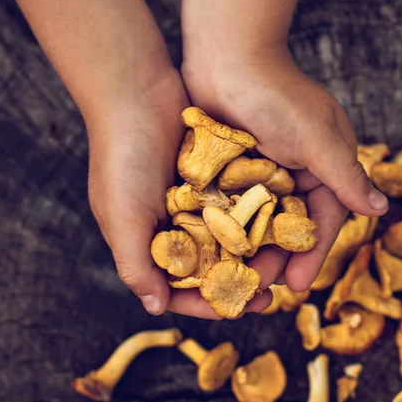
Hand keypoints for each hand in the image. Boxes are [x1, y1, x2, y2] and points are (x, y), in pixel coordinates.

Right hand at [86, 60, 270, 318]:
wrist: (137, 92)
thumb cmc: (121, 157)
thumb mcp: (122, 216)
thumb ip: (136, 264)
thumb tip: (155, 308)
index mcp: (145, 240)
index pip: (177, 284)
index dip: (205, 302)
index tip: (236, 309)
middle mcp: (169, 224)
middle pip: (209, 266)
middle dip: (236, 281)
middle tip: (268, 293)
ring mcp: (191, 200)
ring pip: (227, 238)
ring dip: (251, 253)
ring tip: (280, 263)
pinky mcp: (210, 177)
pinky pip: (236, 205)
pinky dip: (253, 218)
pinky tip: (279, 227)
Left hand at [182, 47, 388, 292]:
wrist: (225, 55)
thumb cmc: (275, 94)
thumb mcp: (316, 138)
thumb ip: (346, 176)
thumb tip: (380, 209)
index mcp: (324, 162)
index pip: (324, 216)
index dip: (312, 253)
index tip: (298, 285)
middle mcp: (295, 168)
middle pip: (289, 224)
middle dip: (278, 257)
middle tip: (260, 288)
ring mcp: (260, 168)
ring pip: (258, 220)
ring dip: (250, 249)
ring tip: (235, 278)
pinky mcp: (230, 165)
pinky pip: (231, 204)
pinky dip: (226, 227)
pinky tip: (214, 252)